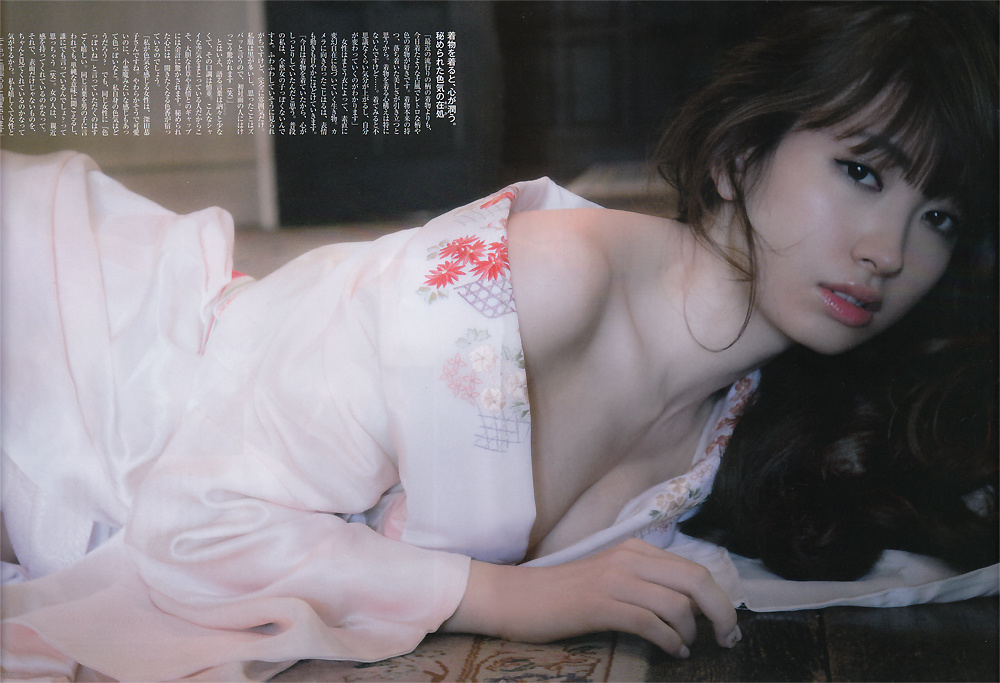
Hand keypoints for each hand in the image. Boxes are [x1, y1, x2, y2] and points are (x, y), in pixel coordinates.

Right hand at [441, 538, 740, 657]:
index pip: (695, 569)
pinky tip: (671, 651)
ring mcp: (614, 580)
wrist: (516, 597)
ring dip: (691, 632)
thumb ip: (647, 585)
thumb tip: (691, 607)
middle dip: (721, 613)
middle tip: (727, 640)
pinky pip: (650, 623)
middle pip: (696, 581)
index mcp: (635, 550)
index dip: (719, 599)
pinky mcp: (600, 604)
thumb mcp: (611, 579)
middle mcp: (629, 559)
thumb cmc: (563, 594)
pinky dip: (670, 641)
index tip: (727, 625)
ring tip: (686, 647)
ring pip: (676, 604)